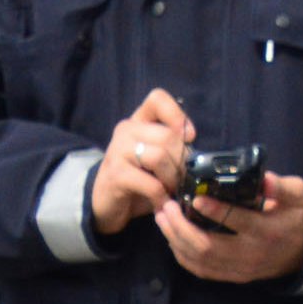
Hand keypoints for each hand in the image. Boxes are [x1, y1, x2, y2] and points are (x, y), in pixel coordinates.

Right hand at [91, 90, 193, 235]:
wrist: (106, 203)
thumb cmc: (137, 180)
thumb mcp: (155, 158)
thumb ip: (172, 148)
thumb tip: (196, 153)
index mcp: (137, 121)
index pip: (157, 99)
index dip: (178, 115)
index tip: (189, 138)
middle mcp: (126, 130)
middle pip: (167, 136)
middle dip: (181, 161)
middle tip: (181, 179)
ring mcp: (118, 151)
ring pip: (160, 157)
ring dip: (172, 179)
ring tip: (171, 190)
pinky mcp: (117, 175)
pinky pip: (152, 184)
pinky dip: (162, 197)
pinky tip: (162, 204)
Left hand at [160, 171, 302, 284]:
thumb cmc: (297, 215)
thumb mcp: (298, 195)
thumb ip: (281, 187)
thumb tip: (265, 179)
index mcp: (267, 231)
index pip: (237, 222)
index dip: (214, 210)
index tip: (194, 198)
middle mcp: (251, 254)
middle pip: (207, 247)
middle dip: (180, 228)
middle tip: (166, 207)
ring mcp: (240, 269)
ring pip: (200, 261)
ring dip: (175, 240)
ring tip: (162, 218)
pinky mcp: (234, 277)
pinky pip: (202, 271)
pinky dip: (182, 256)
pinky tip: (171, 238)